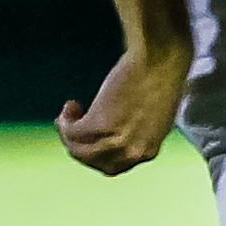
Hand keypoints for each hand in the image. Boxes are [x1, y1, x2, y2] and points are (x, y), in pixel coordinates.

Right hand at [56, 43, 189, 175]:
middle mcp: (132, 151)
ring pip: (79, 150)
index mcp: (148, 151)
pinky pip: (72, 132)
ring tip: (68, 113)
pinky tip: (70, 107)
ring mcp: (116, 140)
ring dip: (68, 133)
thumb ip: (137, 131)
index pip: (114, 166)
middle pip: (93, 161)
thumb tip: (117, 131)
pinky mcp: (100, 124)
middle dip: (78, 144)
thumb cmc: (160, 77)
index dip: (95, 153)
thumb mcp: (153, 117)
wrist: (159, 59)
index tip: (88, 138)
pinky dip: (65, 121)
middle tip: (71, 126)